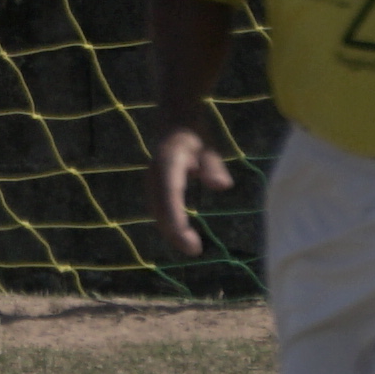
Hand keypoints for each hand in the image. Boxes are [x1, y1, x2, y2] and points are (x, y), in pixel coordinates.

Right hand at [144, 120, 236, 263]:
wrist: (174, 122)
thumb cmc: (196, 136)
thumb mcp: (209, 146)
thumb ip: (213, 166)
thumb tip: (222, 185)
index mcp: (168, 163)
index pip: (169, 195)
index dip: (175, 218)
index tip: (186, 235)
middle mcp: (155, 174)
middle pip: (160, 208)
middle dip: (173, 231)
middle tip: (194, 250)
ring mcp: (152, 181)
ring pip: (157, 211)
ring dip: (170, 231)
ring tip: (191, 247)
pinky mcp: (154, 188)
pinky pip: (159, 209)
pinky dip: (169, 224)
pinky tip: (183, 236)